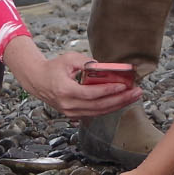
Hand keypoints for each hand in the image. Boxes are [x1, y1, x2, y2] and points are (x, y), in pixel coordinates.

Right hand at [4, 37, 143, 117]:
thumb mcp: (69, 59)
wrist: (37, 80)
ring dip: (118, 105)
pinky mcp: (74, 114)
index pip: (91, 94)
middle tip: (136, 92)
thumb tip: (106, 67)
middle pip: (99, 106)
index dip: (109, 91)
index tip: (123, 86)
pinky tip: (121, 101)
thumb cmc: (53, 68)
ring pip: (99, 112)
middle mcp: (68, 105)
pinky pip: (95, 113)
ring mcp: (71, 112)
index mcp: (65, 91)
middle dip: (120, 100)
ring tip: (133, 96)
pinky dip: (109, 107)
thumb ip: (87, 62)